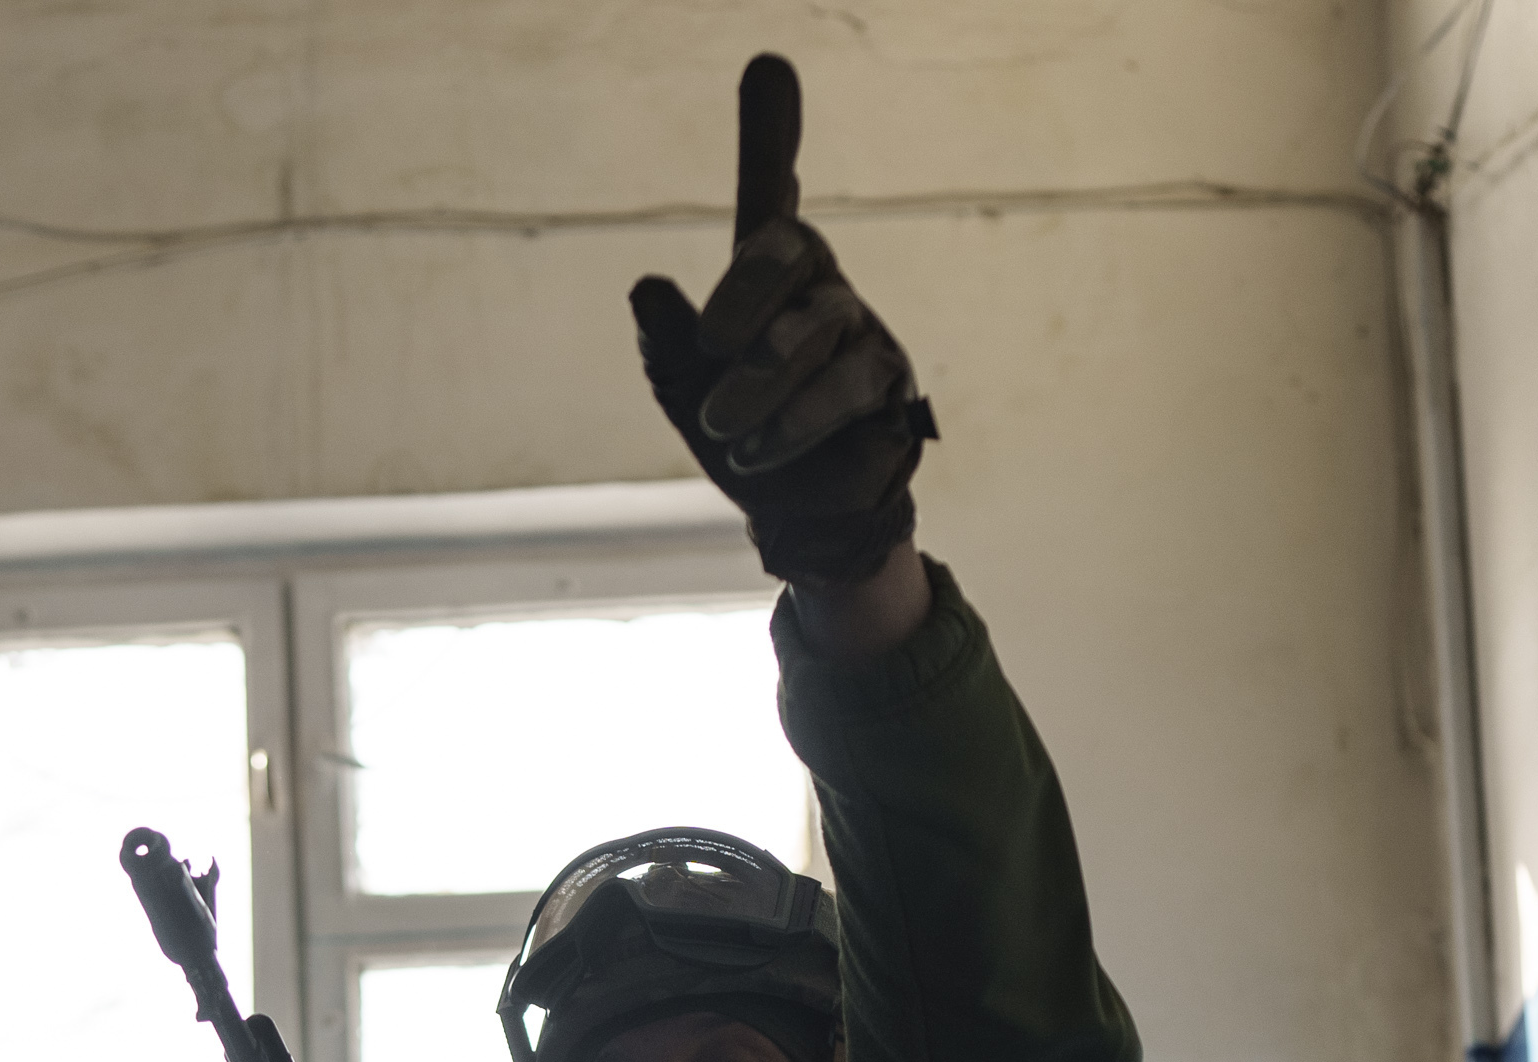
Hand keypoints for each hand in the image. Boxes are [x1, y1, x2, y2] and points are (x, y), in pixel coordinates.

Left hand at [630, 56, 933, 590]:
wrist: (795, 518)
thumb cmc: (734, 434)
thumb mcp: (682, 384)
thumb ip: (666, 335)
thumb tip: (646, 285)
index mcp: (768, 277)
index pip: (772, 195)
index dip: (770, 137)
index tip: (768, 66)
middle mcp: (820, 289)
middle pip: (790, 250)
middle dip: (744, 295)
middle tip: (710, 348)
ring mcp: (862, 333)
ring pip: (815, 330)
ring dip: (762, 383)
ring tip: (723, 426)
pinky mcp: (891, 388)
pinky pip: (848, 389)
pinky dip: (797, 422)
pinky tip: (759, 450)